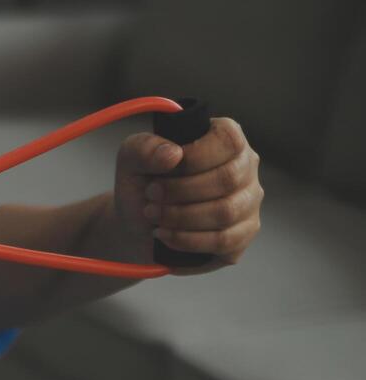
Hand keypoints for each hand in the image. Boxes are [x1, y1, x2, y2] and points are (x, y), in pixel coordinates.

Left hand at [111, 117, 262, 271]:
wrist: (138, 224)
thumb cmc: (142, 184)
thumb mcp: (131, 159)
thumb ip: (145, 148)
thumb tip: (172, 154)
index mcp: (226, 138)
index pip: (228, 141)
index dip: (192, 159)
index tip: (160, 173)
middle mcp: (245, 167)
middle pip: (227, 179)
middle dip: (180, 192)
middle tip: (151, 196)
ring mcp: (249, 201)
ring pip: (226, 212)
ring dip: (180, 217)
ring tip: (153, 215)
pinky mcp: (244, 233)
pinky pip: (225, 241)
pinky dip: (188, 240)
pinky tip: (166, 235)